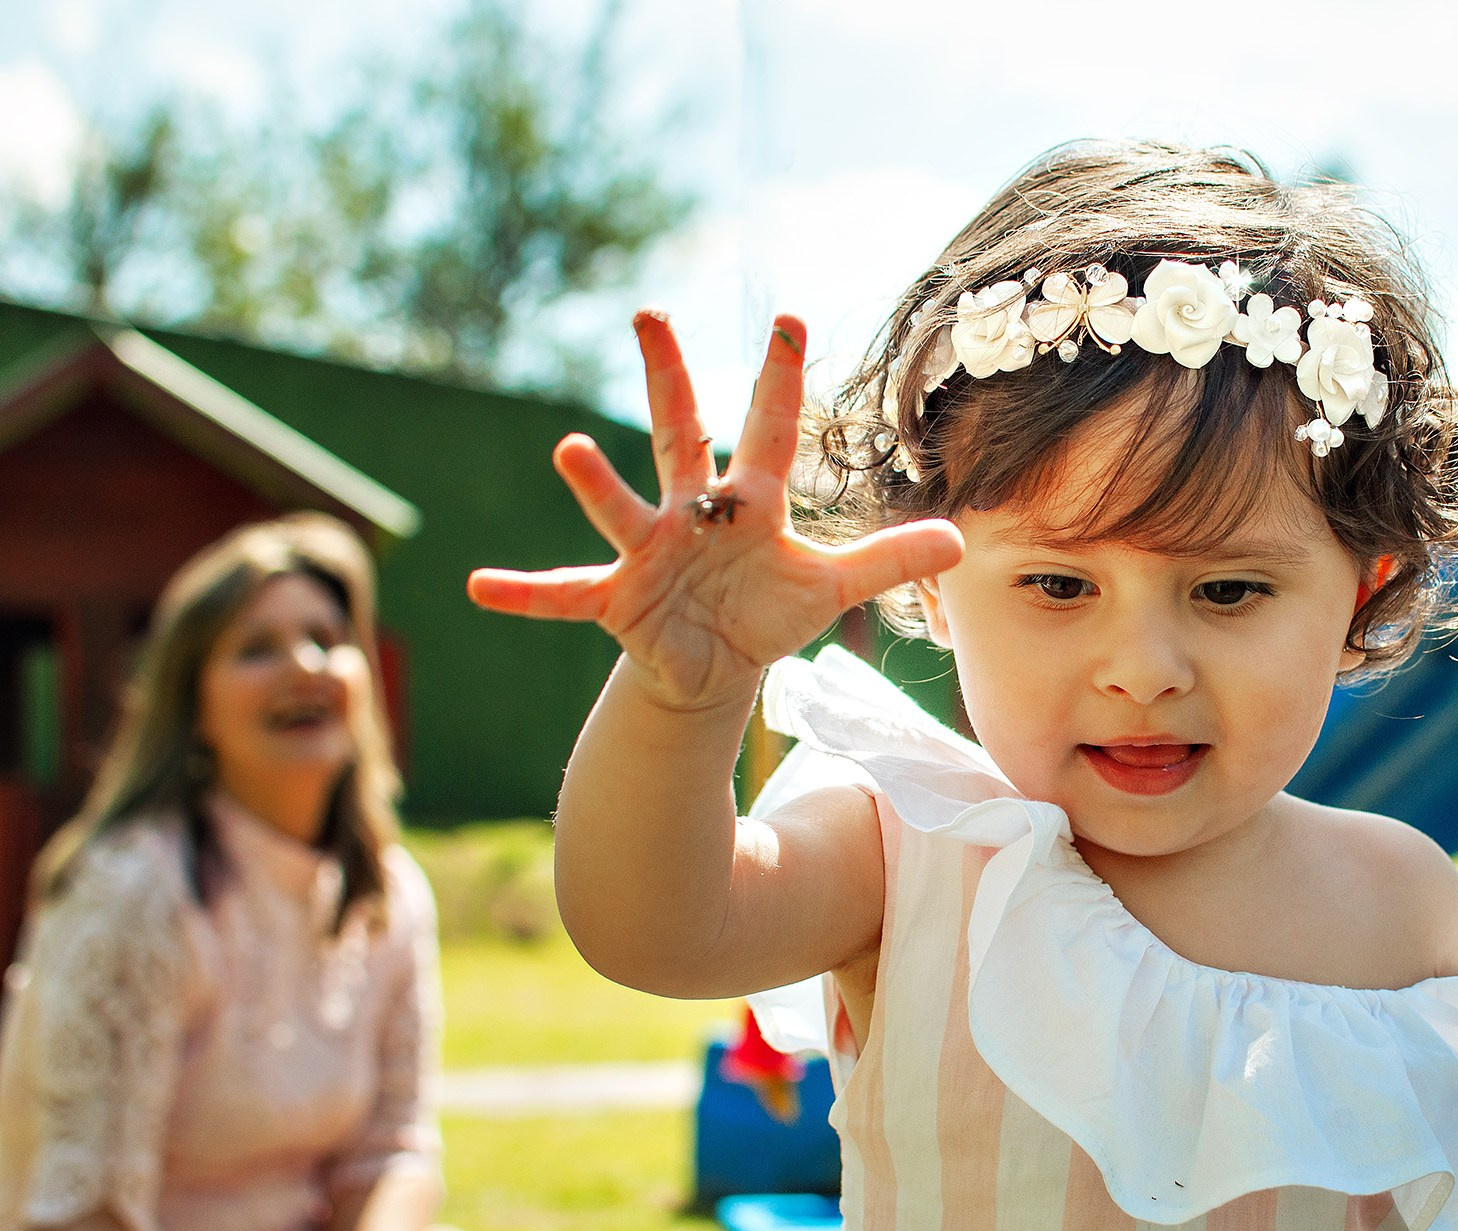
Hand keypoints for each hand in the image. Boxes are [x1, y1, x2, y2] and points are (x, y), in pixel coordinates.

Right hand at [467, 312, 964, 711]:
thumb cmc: (767, 611)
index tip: (789, 320)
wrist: (714, 669)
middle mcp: (692, 513)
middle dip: (671, 378)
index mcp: (749, 503)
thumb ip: (889, 561)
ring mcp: (649, 552)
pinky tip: (479, 587)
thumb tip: (959, 540)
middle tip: (651, 314)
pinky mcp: (617, 600)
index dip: (781, 381)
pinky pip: (564, 593)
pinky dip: (525, 591)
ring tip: (569, 450)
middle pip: (681, 434)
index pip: (771, 431)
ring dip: (596, 482)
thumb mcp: (830, 588)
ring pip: (621, 507)